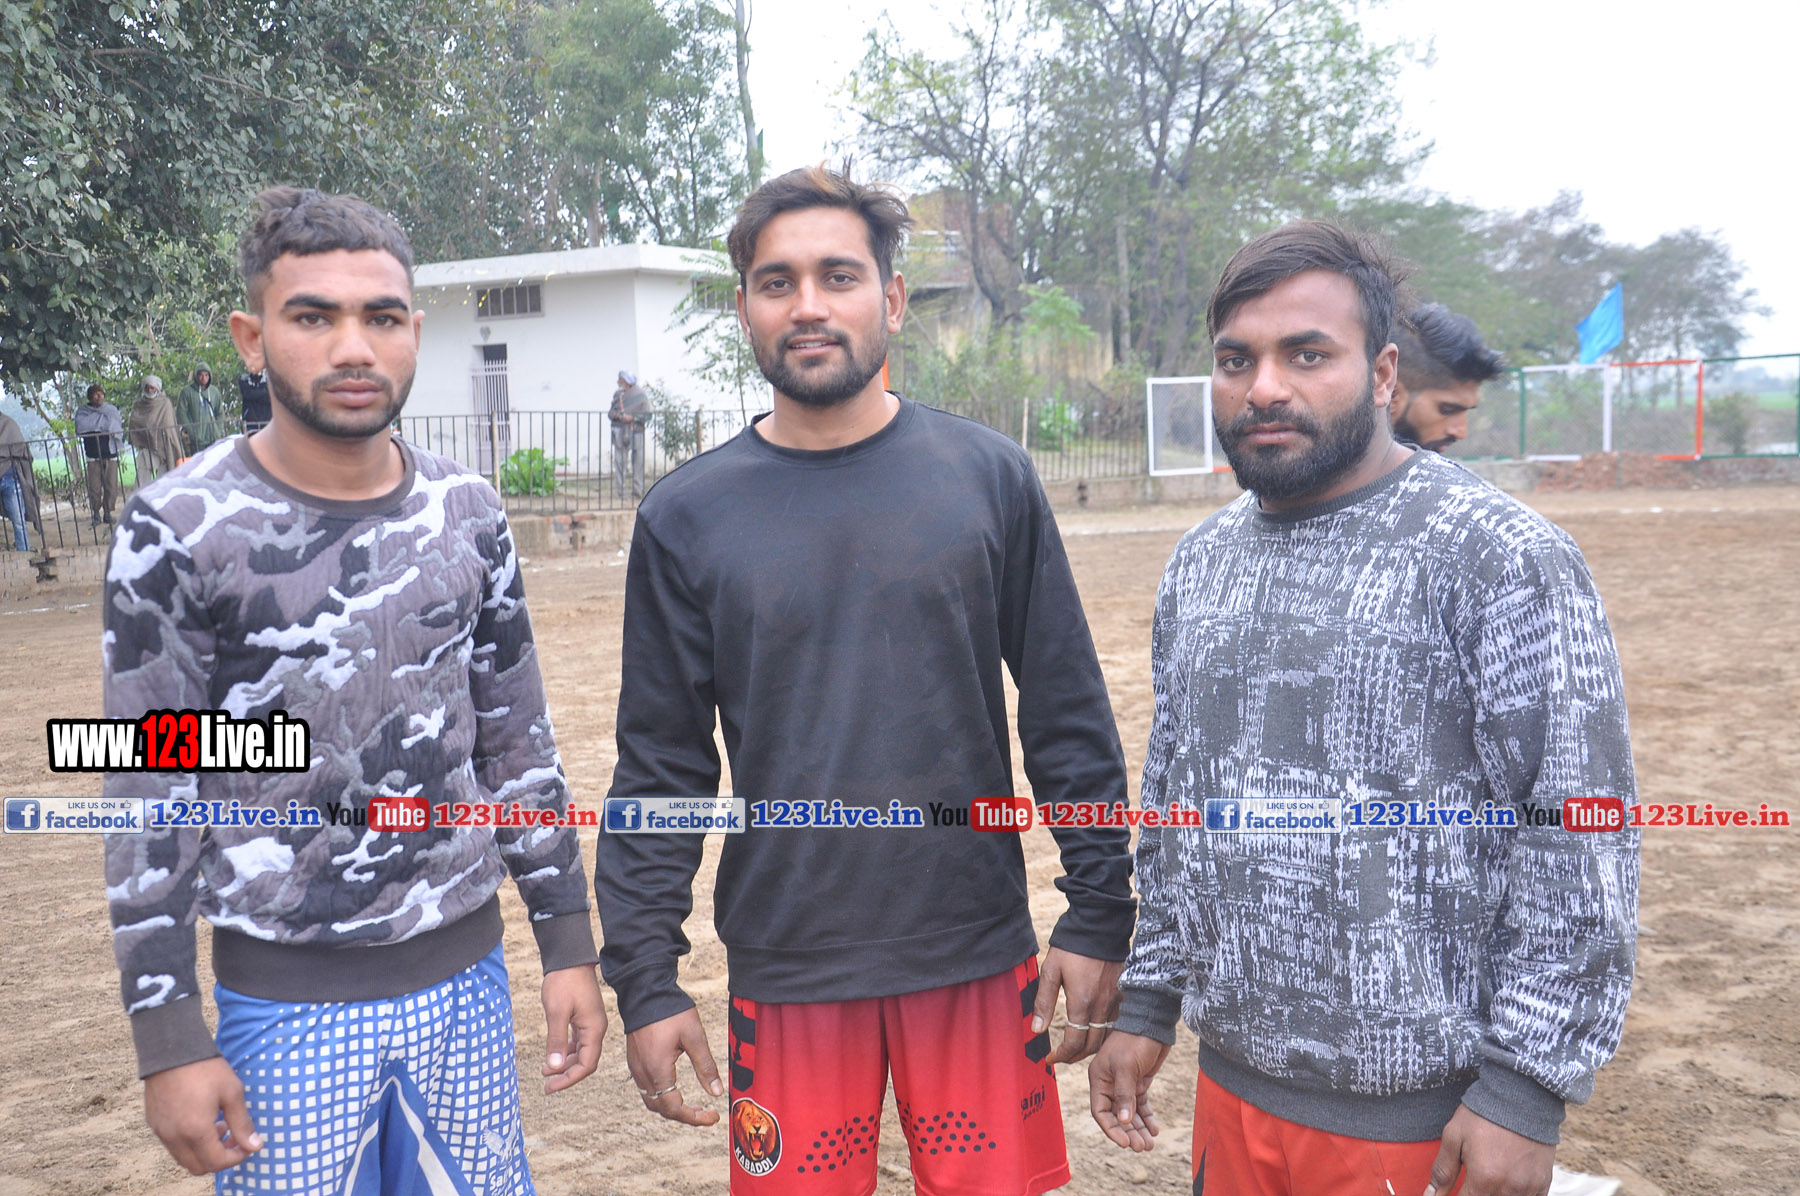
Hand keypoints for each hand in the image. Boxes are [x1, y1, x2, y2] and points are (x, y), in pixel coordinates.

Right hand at [143, 1056, 262, 1174]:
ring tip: (219, 1124)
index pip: (216, 1162)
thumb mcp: (232, 1093)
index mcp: (195, 1131)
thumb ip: (242, 1123)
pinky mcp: (154, 1123)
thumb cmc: (205, 1069)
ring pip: (184, 1157)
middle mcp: (174, 1137)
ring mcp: (161, 1131)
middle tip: (233, 1137)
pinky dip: (189, 1141)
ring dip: (204, 1150)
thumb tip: (255, 1146)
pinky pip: (172, 1144)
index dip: (235, 1158)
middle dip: (219, 1157)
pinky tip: (201, 1119)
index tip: (247, 1144)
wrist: (171, 1049)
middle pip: (198, 1166)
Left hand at [541, 965, 606, 1093]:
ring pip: (581, 1052)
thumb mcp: (556, 1012)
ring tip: (545, 1072)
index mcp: (593, 1029)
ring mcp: (590, 1023)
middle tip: (546, 1085)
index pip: (586, 1065)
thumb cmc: (563, 983)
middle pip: (585, 1061)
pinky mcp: (584, 1018)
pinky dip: (565, 1051)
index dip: (569, 1079)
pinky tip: (553, 1056)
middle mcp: (596, 1029)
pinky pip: (577, 1042)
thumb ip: (555, 1040)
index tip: (550, 1087)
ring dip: (564, 1064)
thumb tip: (553, 1067)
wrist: (569, 959)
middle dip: (566, 1075)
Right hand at [625, 1007, 724, 1125]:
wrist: (645, 992)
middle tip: (706, 1113)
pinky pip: (646, 1089)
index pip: (674, 1108)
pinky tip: (675, 1089)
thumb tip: (717, 1093)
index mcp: (657, 1070)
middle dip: (685, 1116)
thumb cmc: (671, 1012)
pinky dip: (662, 1097)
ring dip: (672, 1108)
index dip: (694, 1118)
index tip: (713, 1117)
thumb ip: (705, 1066)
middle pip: (662, 1109)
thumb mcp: (694, 1037)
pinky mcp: (634, 1061)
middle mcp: (643, 1074)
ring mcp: (636, 1068)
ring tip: (693, 1106)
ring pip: (652, 1101)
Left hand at [1031, 946, 1123, 1063]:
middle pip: (1091, 1045)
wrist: (1099, 925)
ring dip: (1091, 1048)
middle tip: (1061, 1057)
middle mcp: (1102, 1005)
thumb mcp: (1051, 971)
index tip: (1050, 1058)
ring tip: (1076, 1049)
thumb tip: (1036, 1030)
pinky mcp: (1123, 994)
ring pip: (1106, 1037)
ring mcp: (1115, 1001)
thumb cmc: (1071, 947)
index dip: (1061, 1055)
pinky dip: (1105, 1035)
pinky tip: (1095, 1032)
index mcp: (1082, 1002)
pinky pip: (1116, 1024)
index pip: (1074, 1042)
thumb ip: (1044, 1002)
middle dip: (1075, 1056)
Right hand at [1087, 1031, 1169, 1151]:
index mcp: (1099, 1079)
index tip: (1126, 1143)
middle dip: (1129, 1133)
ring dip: (1139, 1129)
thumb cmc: (1134, 1040)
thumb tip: (1123, 1121)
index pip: (1100, 1111)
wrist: (1153, 1021)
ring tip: (1150, 1144)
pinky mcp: (1140, 1082)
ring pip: (1130, 1114)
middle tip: (1143, 1147)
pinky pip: (1141, 1106)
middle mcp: (1109, 1084)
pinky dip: (1147, 1118)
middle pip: (1116, 1116)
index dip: (1112, 1129)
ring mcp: (1125, 1084)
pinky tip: (1155, 1129)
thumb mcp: (1127, 1067)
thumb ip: (1124, 1094)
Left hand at [1424, 1105, 1554, 1195]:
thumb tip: (1430, 1195)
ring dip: (1495, 1194)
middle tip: (1473, 1179)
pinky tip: (1507, 1183)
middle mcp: (1508, 1189)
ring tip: (1489, 1178)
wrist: (1521, 1096)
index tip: (1455, 1190)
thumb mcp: (1454, 1136)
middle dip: (1476, 1193)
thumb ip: (1442, 1170)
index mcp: (1484, 1180)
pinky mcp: (1543, 1182)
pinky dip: (1517, 1195)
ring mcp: (1528, 1188)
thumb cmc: (1484, 1114)